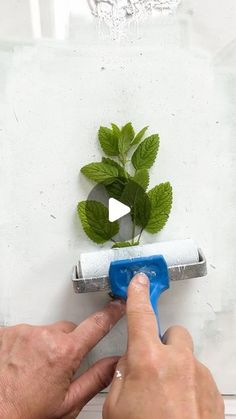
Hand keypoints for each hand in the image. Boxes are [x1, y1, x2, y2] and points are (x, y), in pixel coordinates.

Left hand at [0, 299, 124, 418]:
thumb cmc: (24, 413)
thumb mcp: (68, 404)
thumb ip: (96, 379)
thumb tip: (115, 364)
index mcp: (64, 353)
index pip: (96, 325)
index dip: (111, 313)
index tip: (117, 305)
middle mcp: (44, 336)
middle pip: (67, 330)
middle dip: (68, 344)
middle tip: (58, 368)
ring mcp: (23, 332)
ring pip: (44, 331)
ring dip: (44, 344)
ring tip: (34, 369)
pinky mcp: (6, 332)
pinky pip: (24, 332)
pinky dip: (25, 344)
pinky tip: (20, 363)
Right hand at [103, 274, 223, 418]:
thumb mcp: (116, 407)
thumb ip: (121, 376)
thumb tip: (129, 364)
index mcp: (148, 360)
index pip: (141, 314)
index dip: (138, 294)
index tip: (140, 281)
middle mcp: (178, 361)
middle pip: (172, 333)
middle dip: (161, 343)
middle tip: (152, 365)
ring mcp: (199, 375)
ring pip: (186, 356)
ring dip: (176, 367)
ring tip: (165, 397)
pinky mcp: (213, 391)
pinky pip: (199, 375)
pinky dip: (189, 384)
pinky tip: (179, 407)